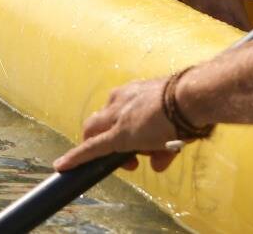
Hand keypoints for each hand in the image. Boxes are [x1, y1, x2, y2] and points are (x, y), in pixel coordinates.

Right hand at [53, 76, 184, 173]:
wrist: (192, 96)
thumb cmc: (181, 126)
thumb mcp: (169, 149)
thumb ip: (159, 157)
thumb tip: (158, 163)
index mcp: (122, 133)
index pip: (91, 148)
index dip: (75, 158)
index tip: (60, 165)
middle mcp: (117, 113)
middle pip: (91, 127)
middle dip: (94, 141)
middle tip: (119, 155)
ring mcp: (124, 96)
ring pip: (106, 112)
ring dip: (115, 126)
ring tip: (140, 136)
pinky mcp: (134, 86)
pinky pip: (121, 99)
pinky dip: (127, 110)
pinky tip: (146, 115)